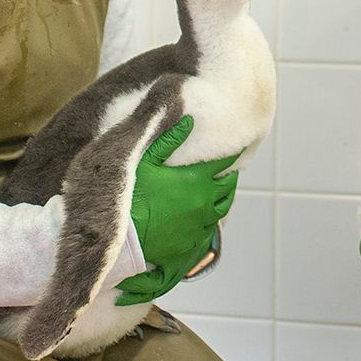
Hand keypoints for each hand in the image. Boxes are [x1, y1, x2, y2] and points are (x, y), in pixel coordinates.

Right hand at [115, 116, 239, 305]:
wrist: (123, 238)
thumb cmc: (132, 196)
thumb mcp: (146, 162)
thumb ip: (170, 140)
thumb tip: (190, 120)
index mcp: (196, 179)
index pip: (224, 162)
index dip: (232, 154)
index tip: (236, 148)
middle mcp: (205, 201)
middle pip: (229, 186)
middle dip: (229, 176)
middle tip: (227, 170)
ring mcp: (201, 223)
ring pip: (223, 208)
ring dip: (223, 197)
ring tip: (219, 191)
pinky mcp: (193, 240)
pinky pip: (209, 227)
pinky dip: (209, 217)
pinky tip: (202, 214)